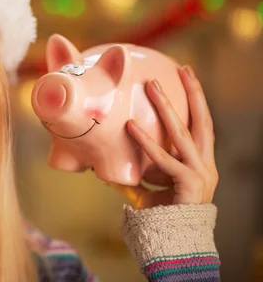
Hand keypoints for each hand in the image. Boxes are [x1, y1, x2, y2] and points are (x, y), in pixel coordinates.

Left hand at [112, 65, 218, 209]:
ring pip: (183, 133)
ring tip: (152, 87)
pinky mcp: (189, 184)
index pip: (201, 124)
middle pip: (203, 120)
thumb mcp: (148, 188)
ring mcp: (200, 173)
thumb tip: (104, 166)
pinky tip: (130, 126)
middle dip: (195, 93)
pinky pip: (164, 159)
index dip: (197, 100)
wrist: (174, 242)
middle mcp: (204, 163)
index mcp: (199, 161)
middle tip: (183, 68)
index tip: (187, 75)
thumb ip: (133, 173)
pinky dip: (146, 142)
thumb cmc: (163, 214)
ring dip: (167, 108)